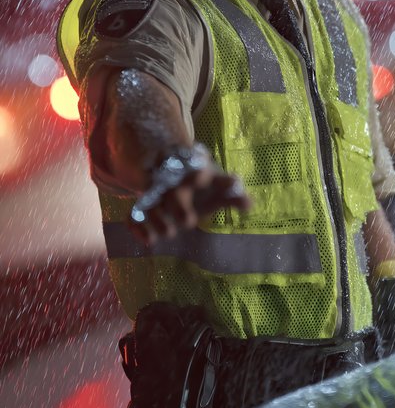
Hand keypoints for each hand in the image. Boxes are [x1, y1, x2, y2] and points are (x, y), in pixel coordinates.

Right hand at [128, 148, 249, 244]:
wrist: (168, 169)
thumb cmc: (201, 183)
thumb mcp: (217, 185)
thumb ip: (233, 194)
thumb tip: (249, 204)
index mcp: (192, 168)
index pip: (193, 167)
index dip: (197, 172)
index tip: (200, 176)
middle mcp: (171, 180)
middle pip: (170, 190)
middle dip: (178, 205)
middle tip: (188, 221)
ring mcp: (155, 193)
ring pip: (151, 204)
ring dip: (158, 220)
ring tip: (169, 233)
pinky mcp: (142, 207)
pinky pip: (133, 216)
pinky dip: (138, 228)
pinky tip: (149, 241)